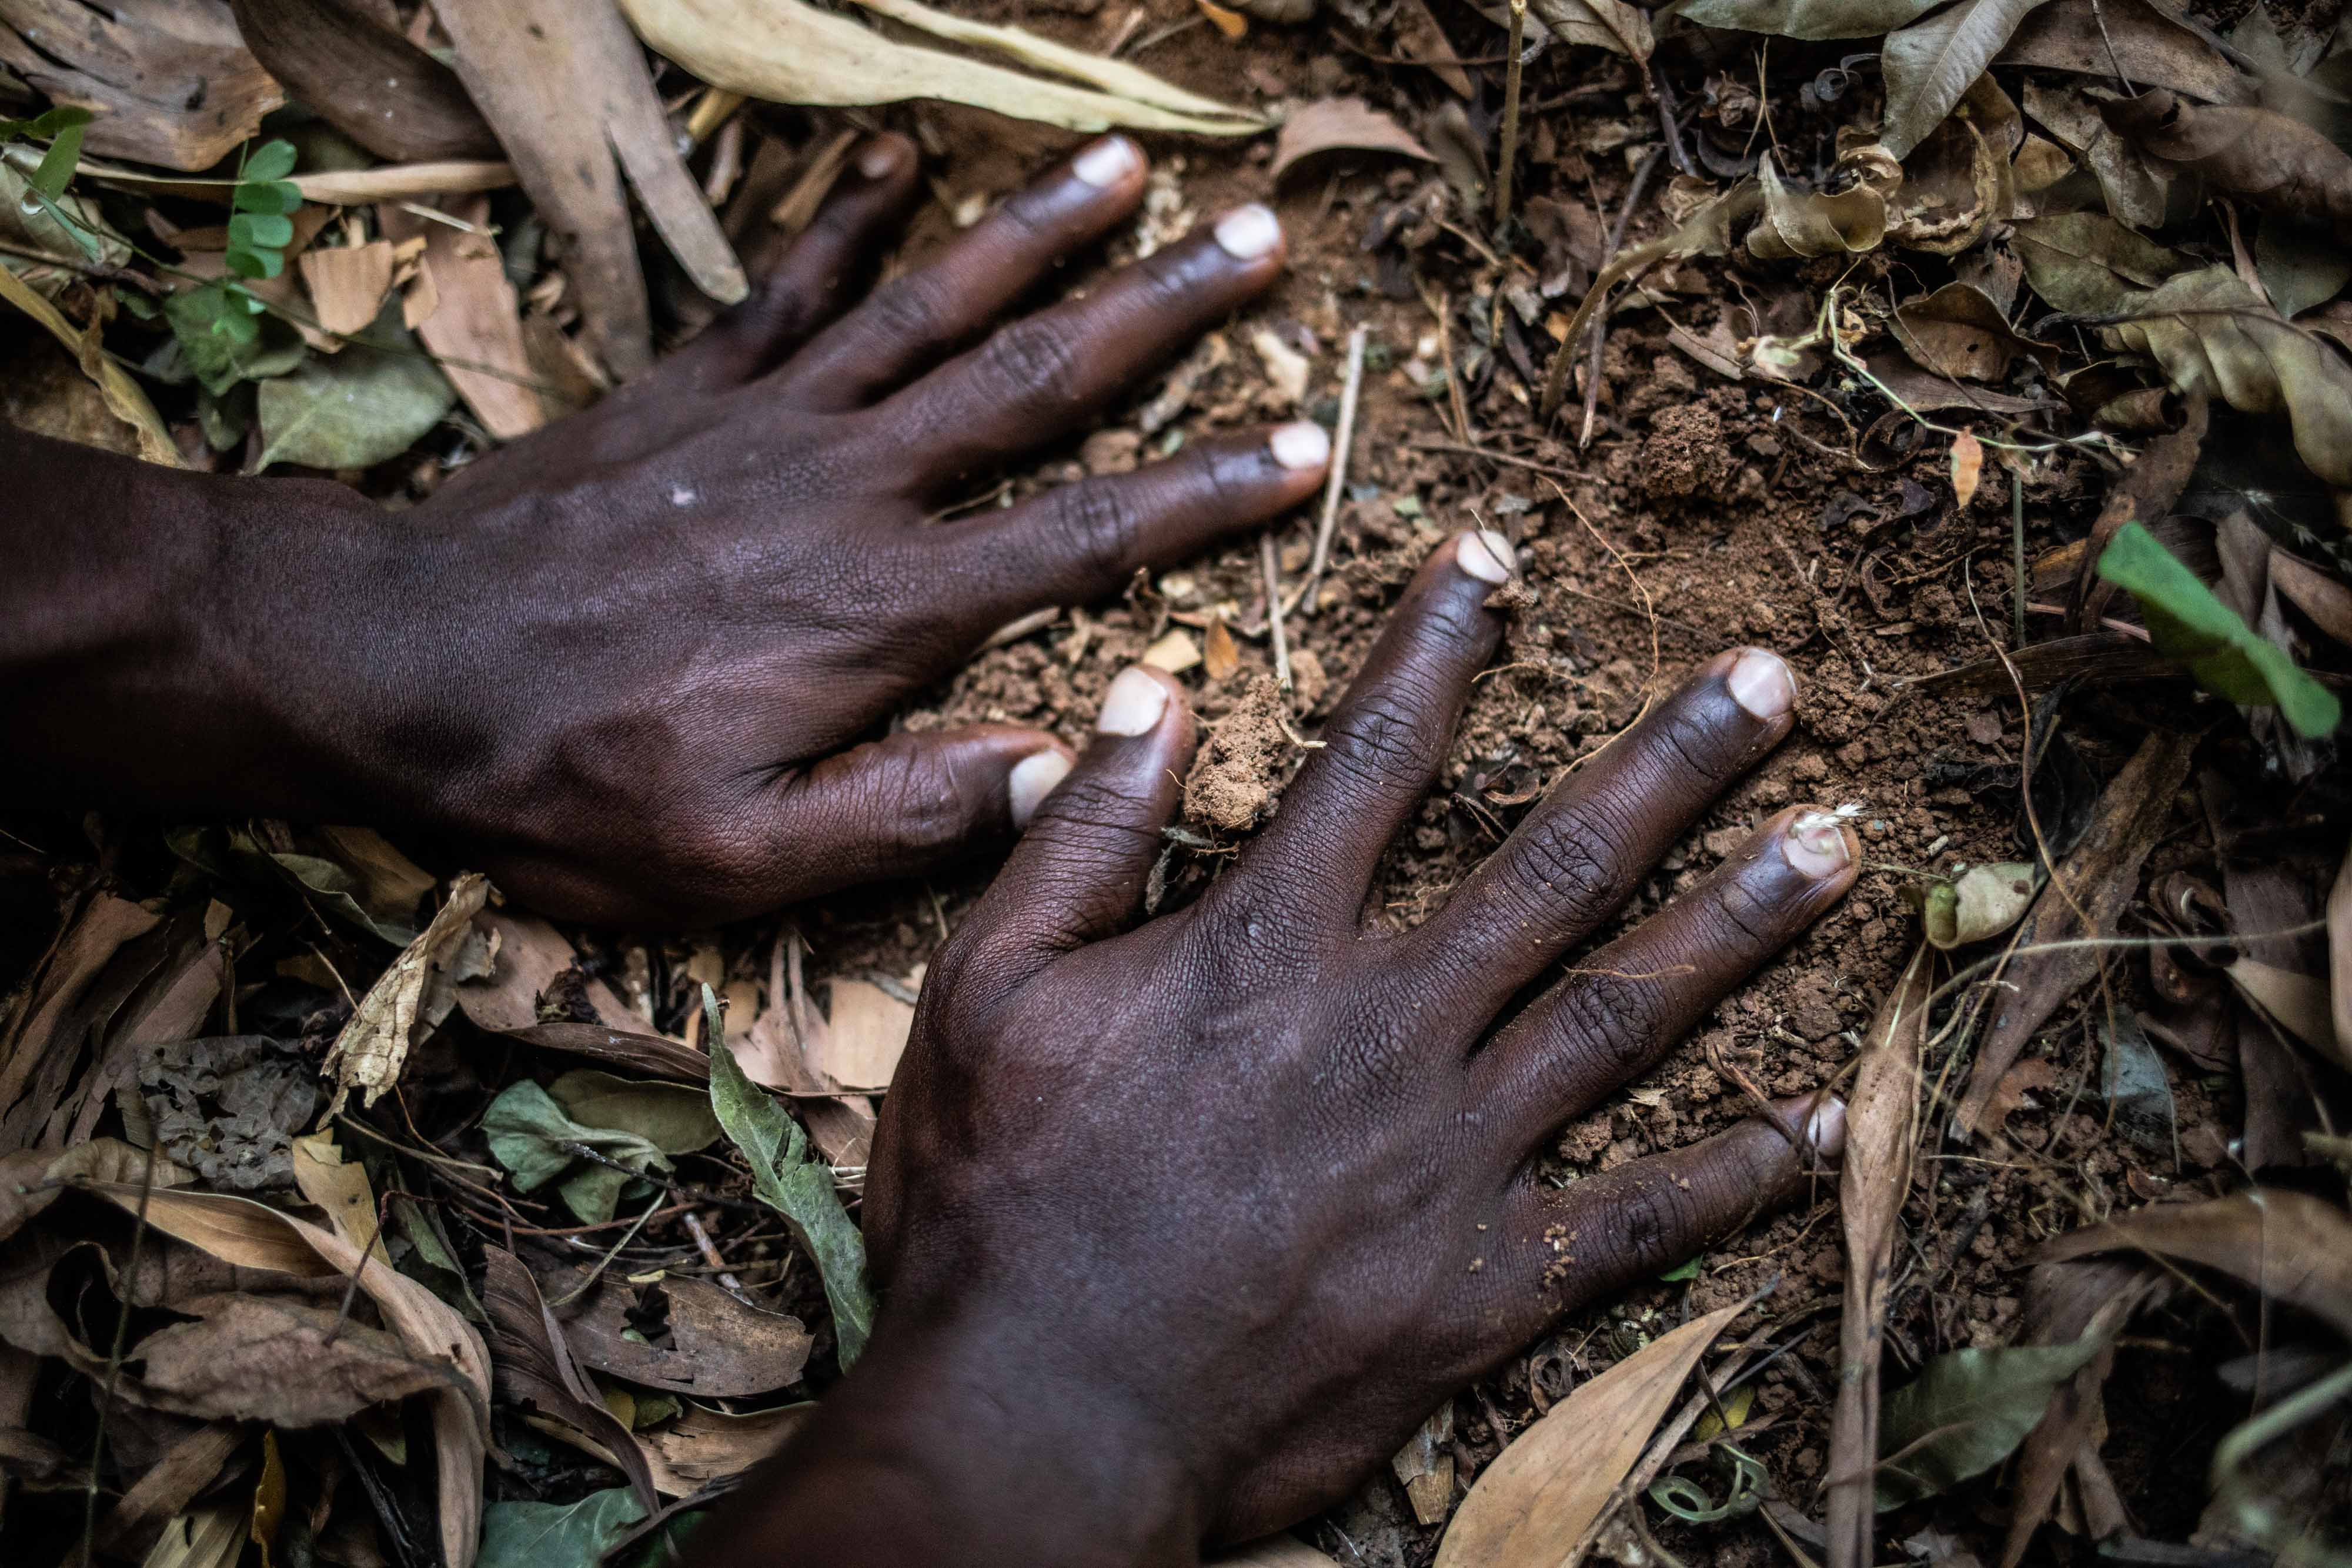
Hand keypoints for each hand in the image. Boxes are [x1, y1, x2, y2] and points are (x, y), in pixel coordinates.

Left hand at [2, 135, 1326, 924]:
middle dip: (1163, 309)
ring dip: (1039, 231)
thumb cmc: (564, 782)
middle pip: (1034, 379)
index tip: (1306, 445)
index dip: (1204, 493)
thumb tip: (1054, 769)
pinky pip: (789, 283)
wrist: (388, 669)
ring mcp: (771, 422)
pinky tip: (903, 164)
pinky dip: (849, 220)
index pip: (1081, 536)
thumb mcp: (733, 859)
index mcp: (883, 609)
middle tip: (1265, 239)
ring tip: (1132, 163)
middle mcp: (849, 488)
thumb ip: (898, 816)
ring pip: (933, 304)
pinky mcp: (692, 388)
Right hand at [708, 533, 1858, 1566]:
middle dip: (1672, 762)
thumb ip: (1077, 840)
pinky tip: (1817, 1124)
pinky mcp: (1483, 1283)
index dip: (1438, 643)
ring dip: (1740, 921)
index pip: (1374, 752)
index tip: (1497, 557)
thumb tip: (1153, 693)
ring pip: (1627, 1012)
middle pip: (1556, 864)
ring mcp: (1453, 1155)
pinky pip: (1639, 1217)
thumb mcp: (984, 992)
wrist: (1044, 1415)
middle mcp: (1389, 1026)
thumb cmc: (999, 1201)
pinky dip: (1735, 1171)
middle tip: (1771, 685)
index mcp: (1269, 947)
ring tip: (1837, 848)